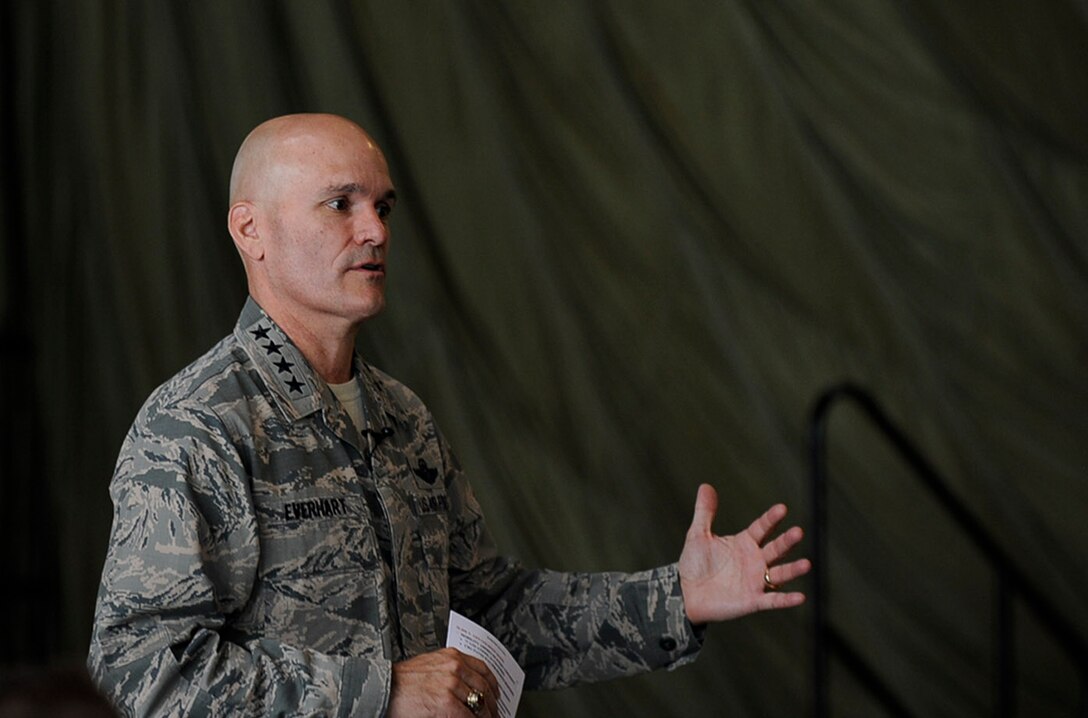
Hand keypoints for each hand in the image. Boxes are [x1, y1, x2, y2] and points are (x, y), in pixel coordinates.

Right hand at [388, 648, 500, 717]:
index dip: (493, 685)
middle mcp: (455, 667)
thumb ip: (450, 673)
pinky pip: (468, 716)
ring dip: (486, 716)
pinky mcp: (447, 703)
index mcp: (452, 656)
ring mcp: (452, 684)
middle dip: (492, 705)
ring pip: (479, 704)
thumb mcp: (430, 666)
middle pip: (485, 688)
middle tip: (495, 714)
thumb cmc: (402, 681)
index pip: (483, 669)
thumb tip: (466, 688)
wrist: (383, 689)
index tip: (496, 694)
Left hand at [678, 483, 810, 623]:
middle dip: (787, 541)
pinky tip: (800, 597)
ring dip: (793, 570)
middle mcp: (755, 560)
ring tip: (806, 564)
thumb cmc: (694, 564)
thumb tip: (705, 485)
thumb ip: (704, 512)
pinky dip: (786, 600)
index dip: (771, 519)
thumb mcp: (698, 535)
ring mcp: (756, 581)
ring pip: (780, 574)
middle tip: (798, 532)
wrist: (687, 594)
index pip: (762, 528)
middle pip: (776, 549)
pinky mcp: (753, 601)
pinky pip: (773, 600)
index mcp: (744, 543)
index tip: (782, 508)